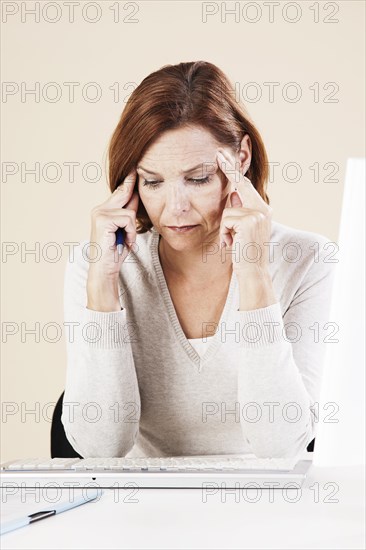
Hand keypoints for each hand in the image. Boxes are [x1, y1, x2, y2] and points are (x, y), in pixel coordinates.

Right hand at [86, 169, 138, 310]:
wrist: (105, 269)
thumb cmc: (115, 252)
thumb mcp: (125, 230)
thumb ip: (129, 214)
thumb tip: (137, 197)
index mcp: (103, 211)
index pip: (120, 193)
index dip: (128, 182)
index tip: (135, 168)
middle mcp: (99, 209)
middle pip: (124, 194)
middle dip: (132, 184)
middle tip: (137, 168)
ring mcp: (99, 213)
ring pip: (130, 212)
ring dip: (133, 230)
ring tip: (127, 241)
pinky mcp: (103, 219)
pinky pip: (128, 219)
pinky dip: (131, 233)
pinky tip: (125, 242)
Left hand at [216, 148, 272, 275]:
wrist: (253, 272)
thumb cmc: (244, 253)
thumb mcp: (240, 230)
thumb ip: (239, 210)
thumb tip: (234, 192)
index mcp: (262, 210)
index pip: (246, 186)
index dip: (235, 171)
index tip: (224, 156)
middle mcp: (263, 209)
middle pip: (240, 184)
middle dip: (229, 168)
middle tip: (218, 152)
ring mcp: (258, 214)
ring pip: (227, 210)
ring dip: (224, 229)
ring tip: (232, 243)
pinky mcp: (249, 221)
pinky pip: (226, 220)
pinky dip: (224, 234)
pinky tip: (232, 245)